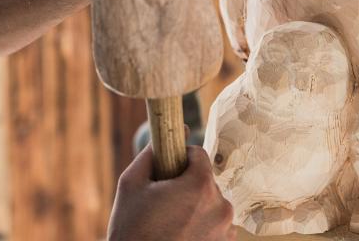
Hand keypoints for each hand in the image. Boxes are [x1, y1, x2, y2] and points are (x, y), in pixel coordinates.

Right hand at [107, 145, 236, 240]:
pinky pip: (215, 225)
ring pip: (210, 203)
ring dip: (195, 207)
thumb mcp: (132, 184)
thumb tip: (173, 129)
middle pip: (205, 181)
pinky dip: (202, 226)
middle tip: (163, 203)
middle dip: (186, 186)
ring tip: (171, 223)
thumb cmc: (132, 229)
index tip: (166, 171)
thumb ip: (152, 154)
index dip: (179, 158)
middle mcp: (221, 206)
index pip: (198, 154)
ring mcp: (226, 230)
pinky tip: (181, 235)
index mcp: (201, 185)